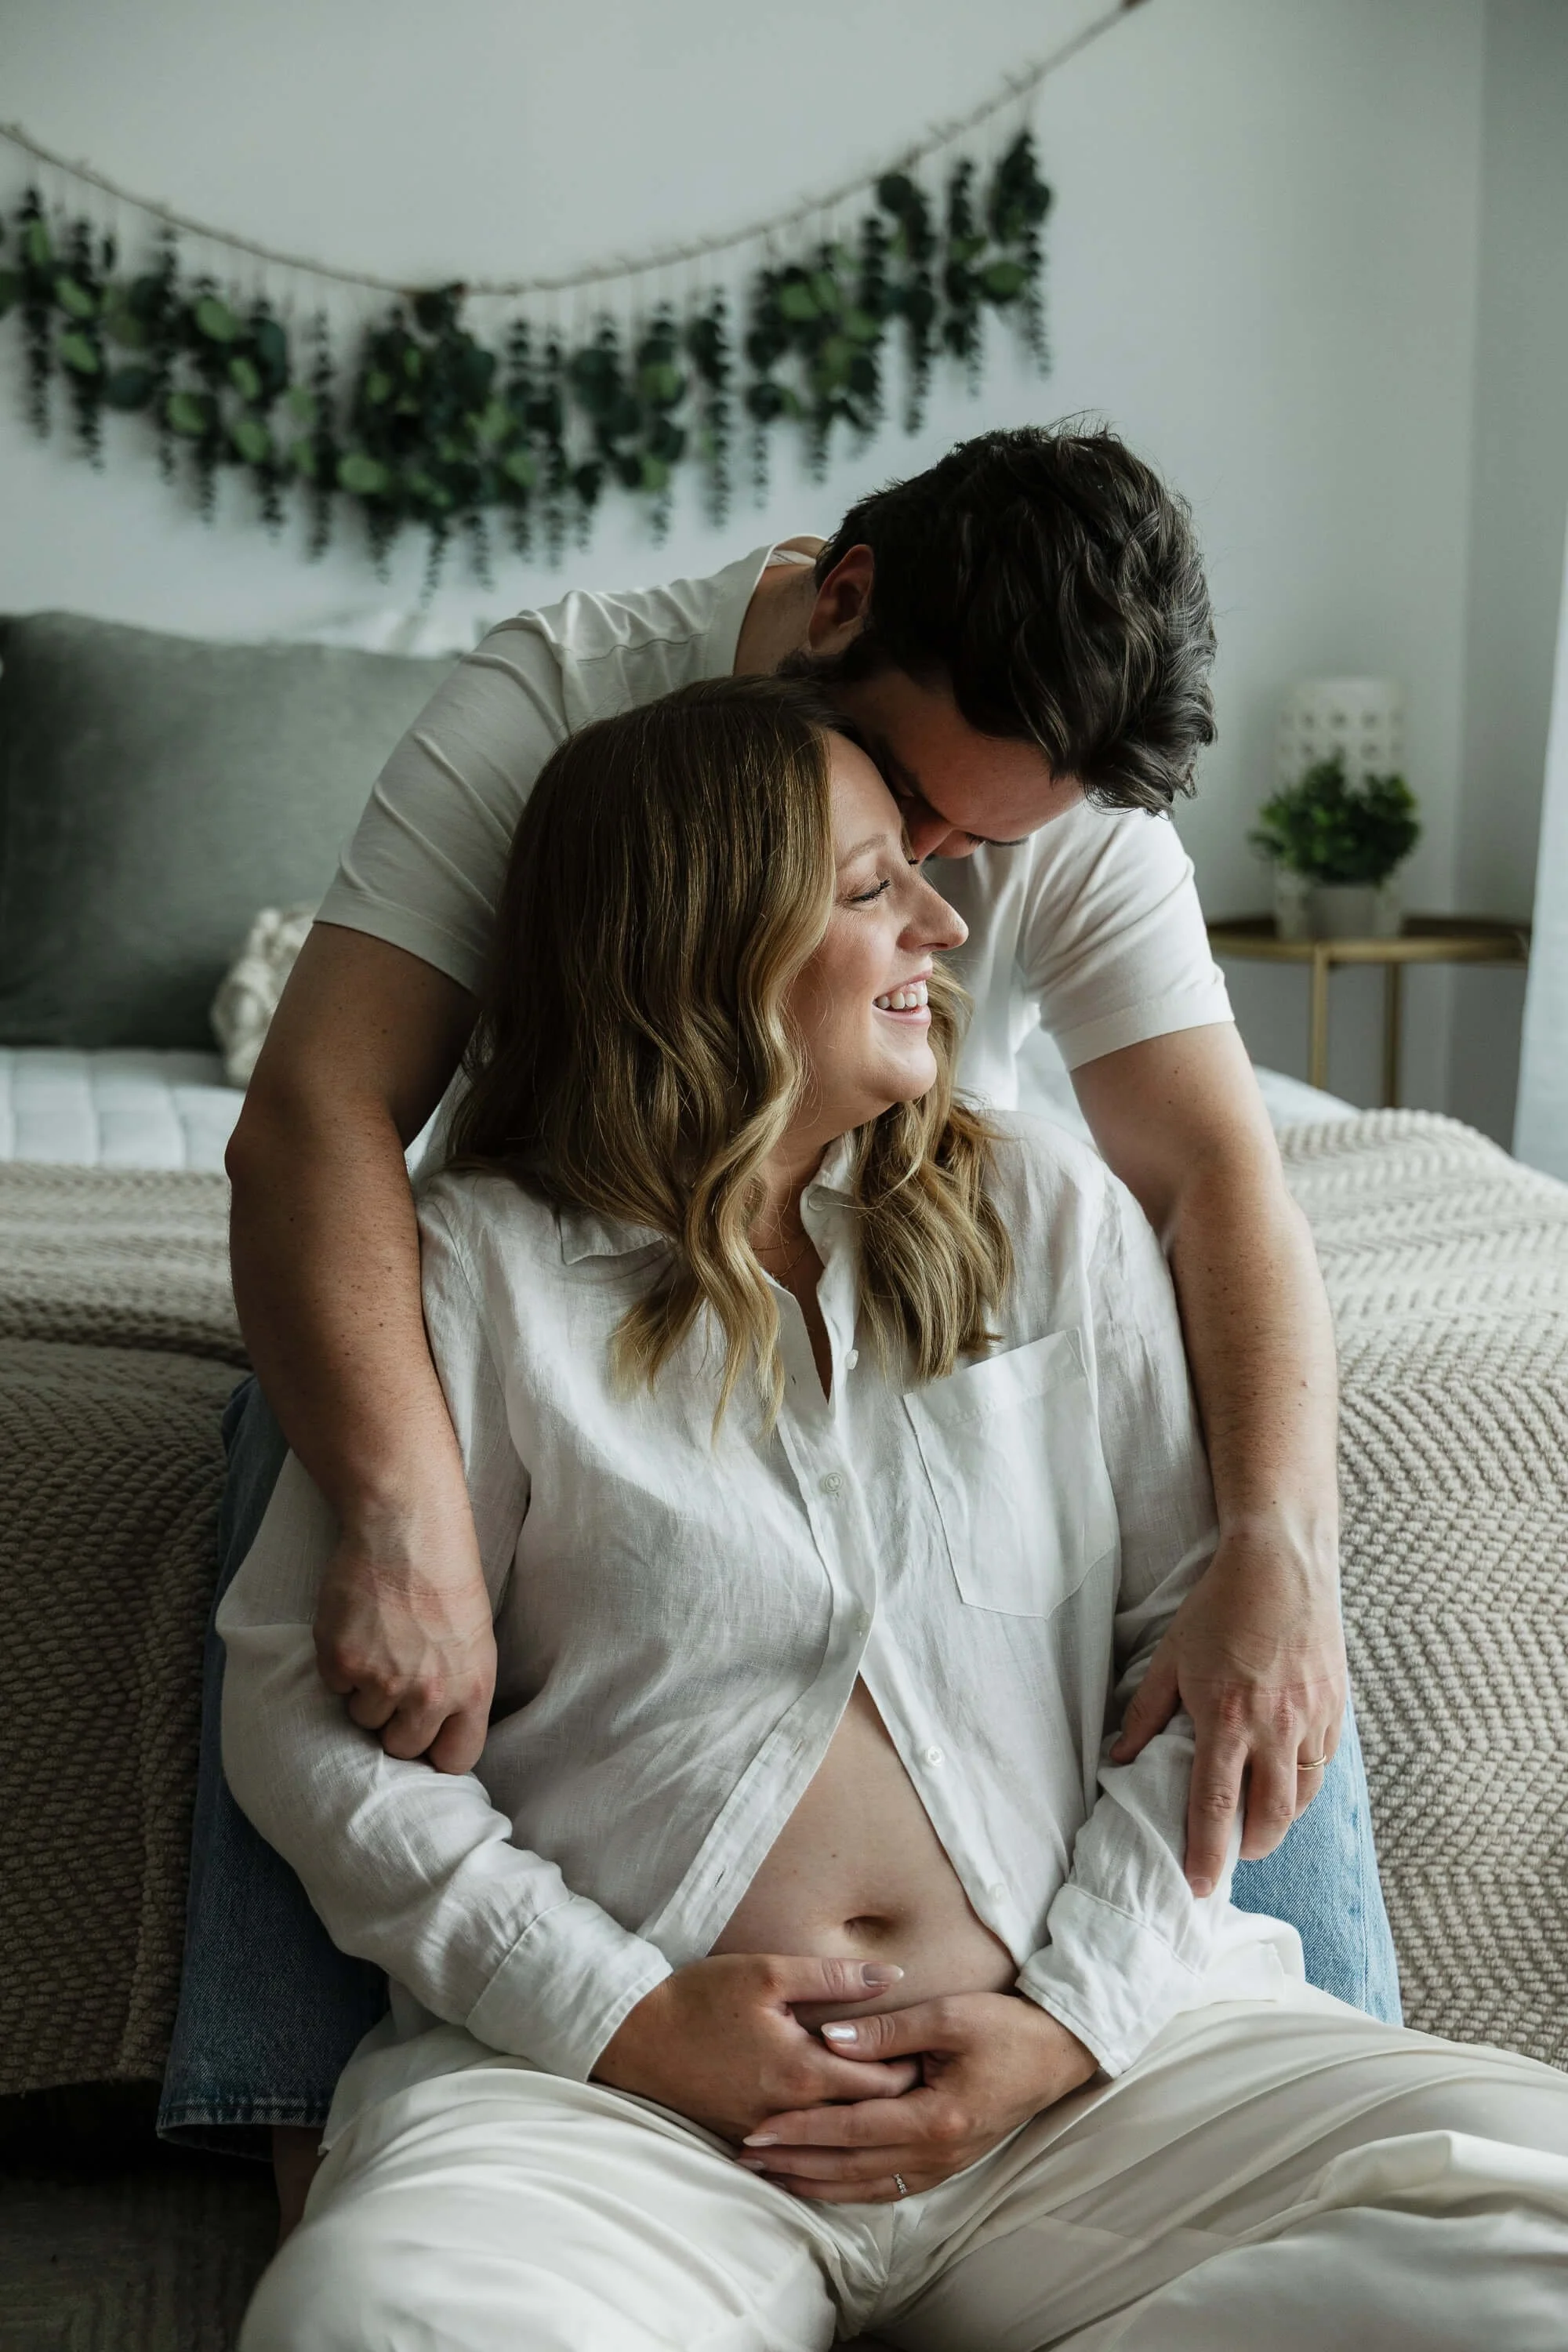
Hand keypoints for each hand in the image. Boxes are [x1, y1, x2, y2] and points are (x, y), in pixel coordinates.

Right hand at [313, 1498, 496, 1773]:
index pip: (456, 1760)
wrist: (407, 1529)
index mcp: (472, 1689)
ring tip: (379, 1645)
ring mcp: (383, 1680)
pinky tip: (357, 1629)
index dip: (438, 1751)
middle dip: (396, 1724)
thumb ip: (459, 1692)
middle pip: (402, 1747)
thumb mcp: (476, 1641)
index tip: (428, 1737)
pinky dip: (339, 1665)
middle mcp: (429, 1694)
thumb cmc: (448, 1578)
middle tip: (396, 1681)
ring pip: (362, 1719)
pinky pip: (334, 1687)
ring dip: (365, 1692)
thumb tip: (438, 1734)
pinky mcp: (342, 1661)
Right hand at [593, 1955, 919, 2144]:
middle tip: (925, 2075)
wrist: (636, 2038)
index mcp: (803, 2073)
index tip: (931, 2050)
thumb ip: (833, 1977)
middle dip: (897, 2100)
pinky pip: (801, 2147)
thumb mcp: (767, 1973)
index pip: (882, 2086)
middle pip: (864, 2120)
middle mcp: (790, 2115)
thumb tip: (891, 1974)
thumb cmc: (701, 1998)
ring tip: (892, 2098)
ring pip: (834, 2140)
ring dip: (863, 2121)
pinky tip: (841, 2119)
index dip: (913, 2069)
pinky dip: (826, 2136)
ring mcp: (767, 2133)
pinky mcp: (745, 2137)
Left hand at [737, 1993, 1096, 2202]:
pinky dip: (849, 2188)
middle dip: (795, 2162)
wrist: (1057, 2054)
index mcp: (936, 2117)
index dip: (802, 2128)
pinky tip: (822, 2181)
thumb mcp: (949, 2015)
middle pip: (850, 2166)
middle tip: (747, 2156)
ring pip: (865, 2185)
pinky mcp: (945, 2163)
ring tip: (771, 2173)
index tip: (758, 2127)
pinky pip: (887, 2187)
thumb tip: (831, 2038)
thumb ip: (889, 2030)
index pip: (852, 2128)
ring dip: (815, 2180)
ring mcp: (943, 2165)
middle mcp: (937, 2152)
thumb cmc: (1006, 2028)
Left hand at [1110, 1518, 1346, 1894]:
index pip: (1214, 1807)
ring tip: (1259, 1822)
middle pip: (1270, 1817)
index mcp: (1226, 1719)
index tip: (1198, 1886)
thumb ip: (1146, 1714)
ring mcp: (1312, 1719)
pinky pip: (1324, 1763)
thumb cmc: (1219, 1607)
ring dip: (1281, 1819)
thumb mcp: (1170, 1657)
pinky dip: (1305, 1781)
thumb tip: (1121, 1759)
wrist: (1281, 1564)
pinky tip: (1287, 1777)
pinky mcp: (1337, 1707)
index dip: (1206, 1853)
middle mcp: (1275, 1728)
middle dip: (1252, 1848)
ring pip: (1303, 1795)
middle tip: (1234, 1855)